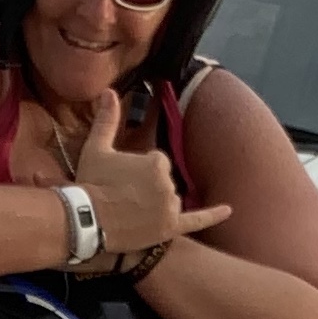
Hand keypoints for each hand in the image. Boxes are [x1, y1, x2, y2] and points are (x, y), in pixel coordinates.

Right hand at [75, 89, 230, 254]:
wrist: (88, 221)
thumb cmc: (92, 184)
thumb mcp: (97, 148)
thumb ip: (107, 119)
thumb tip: (109, 91)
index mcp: (157, 161)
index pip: (157, 162)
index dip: (139, 170)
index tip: (122, 178)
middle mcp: (169, 183)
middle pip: (164, 181)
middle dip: (147, 187)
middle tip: (123, 196)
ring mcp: (170, 206)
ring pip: (170, 200)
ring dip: (156, 204)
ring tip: (131, 212)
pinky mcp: (170, 227)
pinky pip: (197, 220)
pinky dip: (213, 215)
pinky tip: (229, 210)